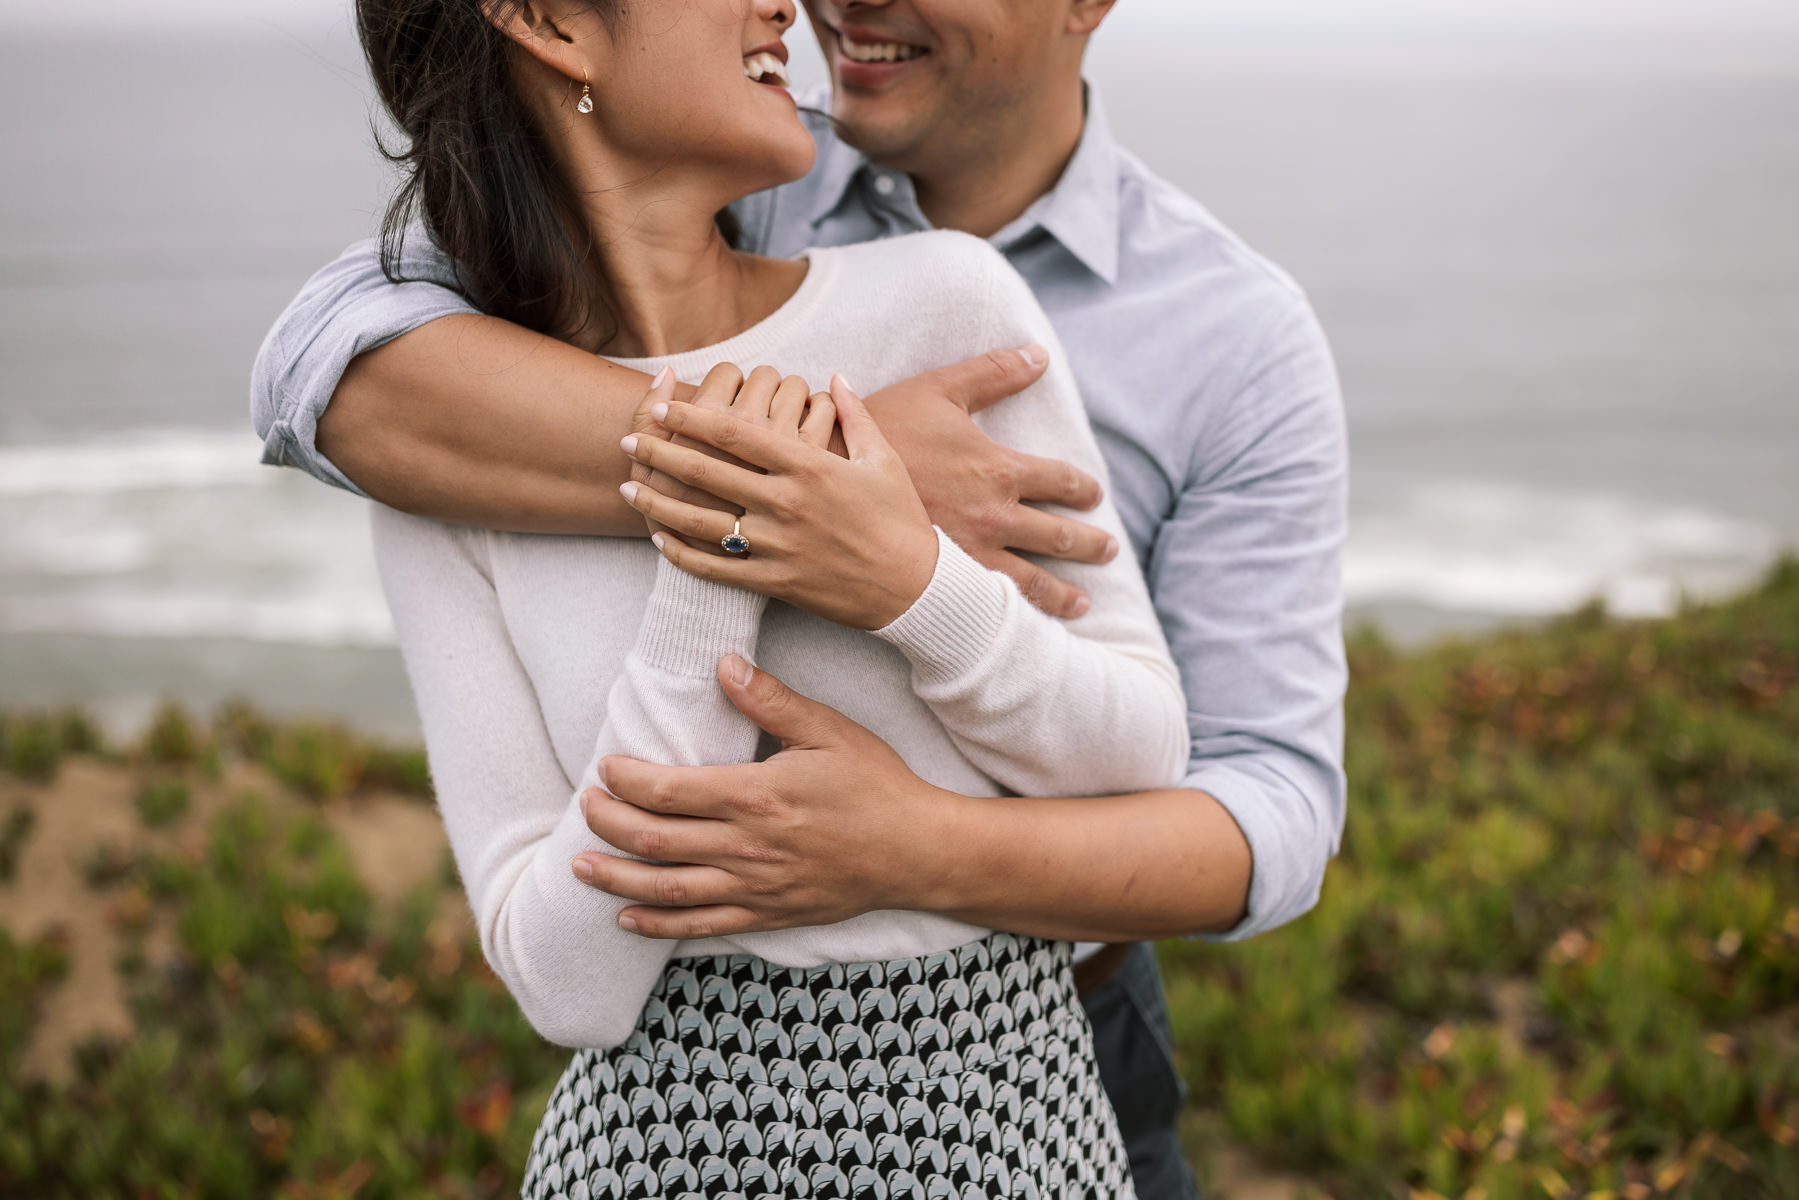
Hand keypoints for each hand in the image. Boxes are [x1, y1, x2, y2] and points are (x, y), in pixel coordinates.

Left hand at [571, 658, 954, 938]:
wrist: (918, 852)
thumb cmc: (876, 785)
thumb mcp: (829, 731)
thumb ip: (771, 700)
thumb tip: (723, 665)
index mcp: (756, 796)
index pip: (668, 791)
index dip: (626, 781)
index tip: (605, 768)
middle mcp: (748, 847)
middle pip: (655, 841)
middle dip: (609, 824)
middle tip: (584, 808)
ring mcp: (756, 888)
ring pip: (667, 890)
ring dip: (616, 879)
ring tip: (580, 867)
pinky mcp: (768, 915)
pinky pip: (701, 927)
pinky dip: (657, 926)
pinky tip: (626, 917)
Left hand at [620, 376, 940, 629]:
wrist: (917, 588)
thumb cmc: (902, 519)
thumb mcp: (884, 460)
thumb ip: (854, 414)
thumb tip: (832, 377)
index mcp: (810, 466)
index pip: (736, 433)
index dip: (692, 416)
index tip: (661, 406)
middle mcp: (788, 504)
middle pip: (707, 472)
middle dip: (660, 453)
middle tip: (626, 440)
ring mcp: (779, 546)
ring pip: (702, 522)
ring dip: (659, 503)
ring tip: (628, 488)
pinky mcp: (777, 582)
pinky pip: (718, 569)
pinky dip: (683, 555)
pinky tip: (660, 539)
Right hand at [863, 347, 1118, 618]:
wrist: (828, 478)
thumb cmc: (881, 429)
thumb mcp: (938, 390)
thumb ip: (993, 373)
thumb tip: (1038, 355)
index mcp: (998, 470)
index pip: (1059, 481)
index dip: (1080, 487)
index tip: (1092, 495)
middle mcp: (994, 518)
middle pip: (1058, 537)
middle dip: (1087, 545)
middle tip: (1106, 550)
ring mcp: (970, 556)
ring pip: (1032, 583)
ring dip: (1063, 594)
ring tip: (1082, 603)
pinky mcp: (942, 582)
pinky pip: (991, 605)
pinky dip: (1017, 618)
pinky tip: (1024, 624)